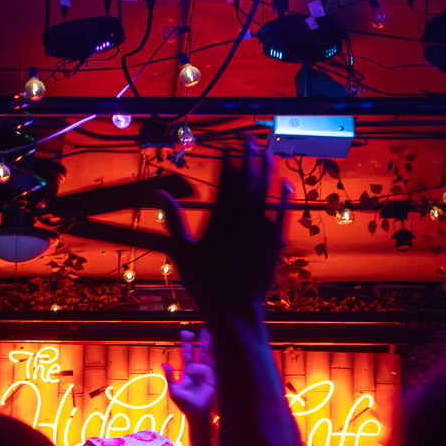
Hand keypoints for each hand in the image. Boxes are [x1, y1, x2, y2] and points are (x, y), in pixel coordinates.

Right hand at [158, 141, 289, 318]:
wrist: (234, 309)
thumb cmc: (204, 283)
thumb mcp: (181, 251)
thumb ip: (173, 219)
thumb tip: (158, 193)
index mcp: (219, 217)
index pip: (225, 180)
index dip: (229, 159)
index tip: (230, 143)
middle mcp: (242, 218)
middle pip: (248, 179)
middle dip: (249, 155)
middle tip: (251, 137)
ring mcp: (261, 229)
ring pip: (267, 191)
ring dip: (268, 169)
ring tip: (269, 151)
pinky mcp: (275, 242)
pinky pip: (282, 213)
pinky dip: (285, 196)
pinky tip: (286, 181)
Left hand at [163, 329, 217, 421]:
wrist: (196, 414)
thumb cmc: (185, 404)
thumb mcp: (174, 390)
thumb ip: (170, 377)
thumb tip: (163, 364)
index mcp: (187, 372)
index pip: (186, 354)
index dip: (185, 344)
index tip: (184, 333)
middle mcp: (197, 370)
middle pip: (197, 352)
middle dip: (197, 341)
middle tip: (196, 329)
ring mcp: (206, 373)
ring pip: (206, 355)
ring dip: (206, 345)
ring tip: (208, 332)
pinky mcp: (212, 378)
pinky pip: (212, 365)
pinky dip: (213, 356)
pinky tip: (214, 348)